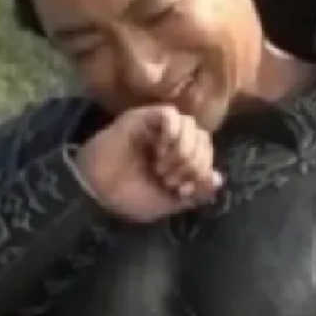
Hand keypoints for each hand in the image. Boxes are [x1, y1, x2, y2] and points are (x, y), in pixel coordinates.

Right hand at [74, 105, 222, 222]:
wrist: (95, 192)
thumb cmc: (128, 197)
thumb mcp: (168, 201)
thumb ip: (195, 191)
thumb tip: (219, 179)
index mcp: (178, 156)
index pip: (206, 151)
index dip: (203, 169)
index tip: (183, 189)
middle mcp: (170, 139)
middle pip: (202, 137)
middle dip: (194, 162)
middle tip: (171, 179)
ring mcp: (156, 127)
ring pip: (190, 124)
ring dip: (184, 149)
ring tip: (163, 167)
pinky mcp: (142, 118)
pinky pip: (170, 114)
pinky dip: (173, 132)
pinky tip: (161, 148)